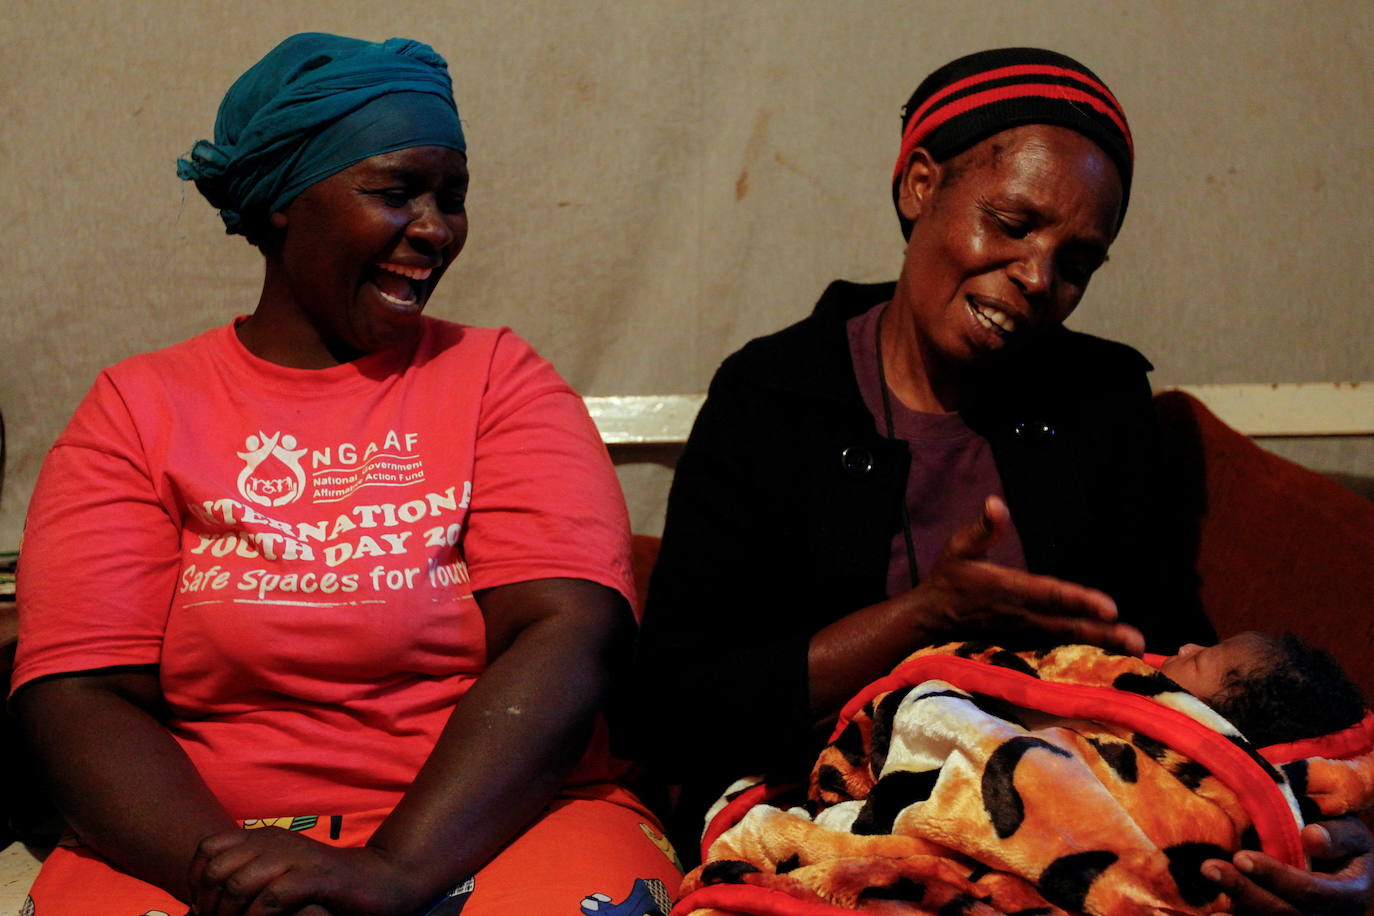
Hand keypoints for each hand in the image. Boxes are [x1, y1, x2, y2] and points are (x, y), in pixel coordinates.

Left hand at [188, 827, 425, 915]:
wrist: (379, 881)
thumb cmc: (322, 886)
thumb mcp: (279, 875)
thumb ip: (245, 880)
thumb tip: (200, 906)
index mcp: (264, 836)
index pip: (207, 849)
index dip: (195, 881)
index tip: (202, 907)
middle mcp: (276, 841)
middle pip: (217, 869)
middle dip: (210, 905)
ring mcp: (297, 857)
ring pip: (239, 884)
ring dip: (231, 915)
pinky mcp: (316, 877)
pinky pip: (272, 898)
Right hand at [909, 496, 1143, 653]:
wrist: (929, 619)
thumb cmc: (948, 578)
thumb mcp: (959, 547)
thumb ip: (982, 528)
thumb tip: (995, 502)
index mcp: (1007, 589)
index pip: (1050, 595)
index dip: (1080, 601)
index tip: (1110, 608)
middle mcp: (1019, 616)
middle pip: (1066, 625)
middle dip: (1102, 633)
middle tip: (1136, 640)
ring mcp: (1021, 635)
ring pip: (1065, 641)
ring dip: (1100, 645)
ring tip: (1134, 650)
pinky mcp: (1021, 646)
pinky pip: (1056, 650)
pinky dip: (1083, 654)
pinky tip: (1108, 655)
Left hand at [1202, 818, 1373, 914]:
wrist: (1343, 864)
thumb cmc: (1342, 842)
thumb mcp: (1350, 832)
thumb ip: (1338, 835)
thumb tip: (1311, 838)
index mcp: (1349, 895)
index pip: (1311, 892)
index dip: (1276, 877)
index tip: (1241, 857)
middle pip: (1285, 913)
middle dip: (1245, 891)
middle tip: (1209, 868)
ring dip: (1238, 906)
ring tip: (1208, 891)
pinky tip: (1215, 913)